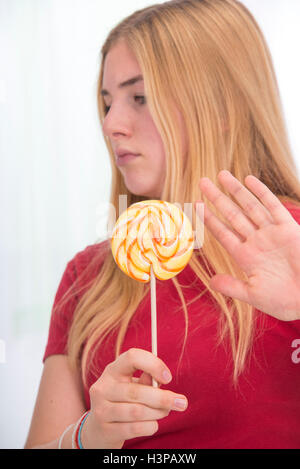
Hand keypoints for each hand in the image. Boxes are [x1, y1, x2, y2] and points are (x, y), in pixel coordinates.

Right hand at [81, 348, 187, 448]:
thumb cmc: (123, 402)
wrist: (97, 430)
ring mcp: (101, 409)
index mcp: (112, 370)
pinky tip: (152, 424)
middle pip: (137, 390)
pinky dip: (150, 426)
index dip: (153, 364)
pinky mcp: (105, 430)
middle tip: (182, 403)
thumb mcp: (132, 387)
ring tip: (165, 413)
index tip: (168, 378)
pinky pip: (135, 428)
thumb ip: (146, 381)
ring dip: (158, 413)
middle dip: (164, 398)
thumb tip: (160, 381)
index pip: (132, 357)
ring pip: (138, 411)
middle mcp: (103, 387)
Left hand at [197, 170, 299, 320]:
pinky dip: (261, 192)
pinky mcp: (288, 228)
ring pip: (249, 206)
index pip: (222, 233)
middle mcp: (256, 241)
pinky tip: (248, 180)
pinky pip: (273, 206)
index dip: (209, 219)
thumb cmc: (285, 300)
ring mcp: (271, 233)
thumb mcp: (254, 295)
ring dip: (235, 190)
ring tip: (221, 175)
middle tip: (202, 182)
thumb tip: (211, 281)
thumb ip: (232, 286)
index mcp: (246, 256)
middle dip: (217, 198)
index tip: (196, 205)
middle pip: (232, 214)